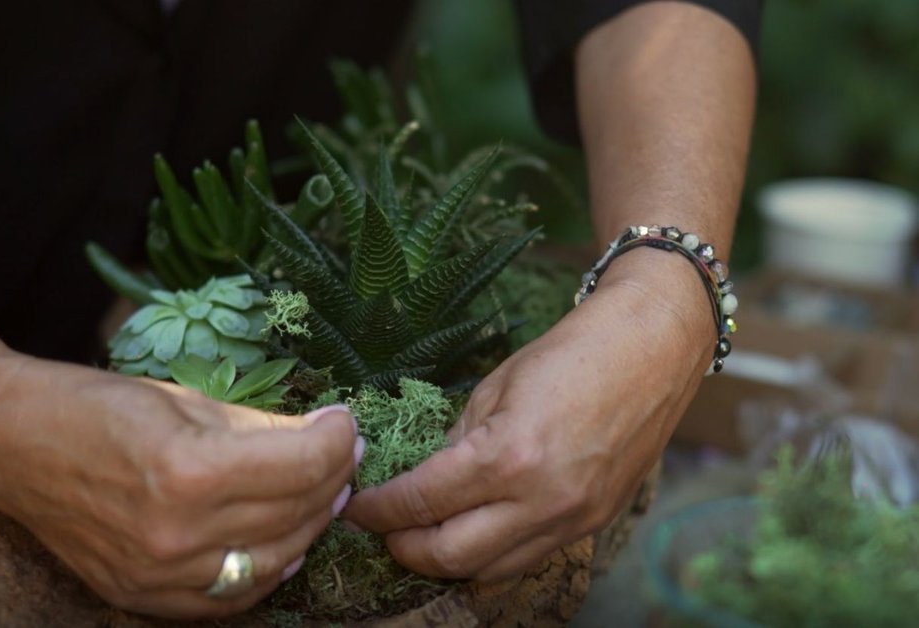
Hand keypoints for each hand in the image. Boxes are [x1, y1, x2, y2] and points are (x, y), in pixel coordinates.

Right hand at [0, 350, 359, 617]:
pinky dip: (269, 570)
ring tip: (324, 488)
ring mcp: (161, 574)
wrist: (16, 444)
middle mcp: (179, 533)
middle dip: (332, 475)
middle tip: (343, 450)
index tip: (346, 422)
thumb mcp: (188, 401)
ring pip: (274, 559)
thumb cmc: (97, 407)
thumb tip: (322, 436)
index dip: (337, 440)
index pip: (300, 465)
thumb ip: (261, 427)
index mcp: (190, 471)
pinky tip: (288, 541)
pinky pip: (231, 598)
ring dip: (311, 522)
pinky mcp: (144, 595)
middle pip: (294, 512)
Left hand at [344, 250, 712, 580]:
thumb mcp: (496, 387)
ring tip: (422, 534)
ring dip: (445, 559)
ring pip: (489, 571)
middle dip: (402, 546)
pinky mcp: (593, 524)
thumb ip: (457, 441)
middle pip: (448, 555)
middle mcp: (541, 501)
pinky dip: (491, 557)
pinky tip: (474, 534)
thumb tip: (423, 481)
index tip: (355, 507)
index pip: (422, 501)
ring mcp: (572, 520)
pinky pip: (528, 560)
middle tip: (382, 527)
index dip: (378, 509)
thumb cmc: (571, 354)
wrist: (651, 349)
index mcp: (508, 456)